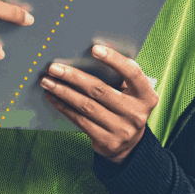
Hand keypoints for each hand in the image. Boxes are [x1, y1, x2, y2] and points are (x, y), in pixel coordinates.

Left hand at [40, 45, 158, 163]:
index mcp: (146, 96)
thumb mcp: (131, 93)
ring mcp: (122, 130)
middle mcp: (137, 114)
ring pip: (86, 106)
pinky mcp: (107, 142)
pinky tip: (54, 98)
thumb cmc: (126, 108)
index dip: (114, 60)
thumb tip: (86, 57)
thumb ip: (119, 77)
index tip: (95, 49)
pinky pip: (80, 120)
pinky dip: (64, 107)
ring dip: (64, 92)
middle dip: (74, 77)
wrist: (129, 145)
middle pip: (100, 90)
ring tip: (48, 82)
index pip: (132, 73)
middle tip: (54, 68)